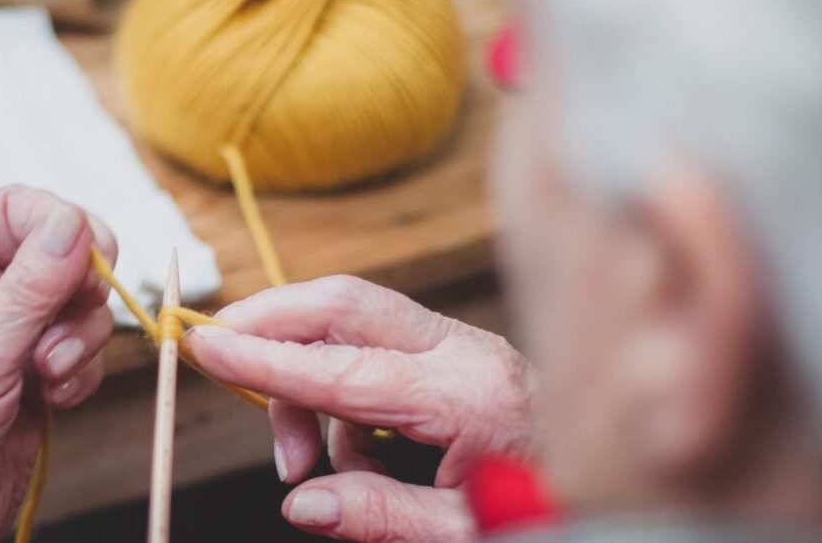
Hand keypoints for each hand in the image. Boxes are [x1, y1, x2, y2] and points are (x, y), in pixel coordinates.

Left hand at [0, 186, 116, 541]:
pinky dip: (81, 372)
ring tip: (48, 375)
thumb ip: (29, 288)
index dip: (57, 221)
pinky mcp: (38, 370)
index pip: (11, 209)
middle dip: (76, 288)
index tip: (90, 252)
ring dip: (79, 339)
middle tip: (74, 315)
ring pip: (79, 302)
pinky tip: (53, 399)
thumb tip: (71, 224)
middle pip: (57, 251)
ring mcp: (10, 333)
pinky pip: (85, 347)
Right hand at [186, 276, 535, 541]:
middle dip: (271, 319)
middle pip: (346, 302)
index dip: (265, 359)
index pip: (345, 369)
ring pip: (353, 314)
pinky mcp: (454, 350)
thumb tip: (302, 502)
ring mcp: (461, 343)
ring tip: (301, 460)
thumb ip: (383, 517)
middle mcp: (464, 351)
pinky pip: (371, 345)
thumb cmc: (551, 507)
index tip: (204, 346)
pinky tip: (350, 460)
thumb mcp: (467, 535)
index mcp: (470, 398)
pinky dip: (337, 392)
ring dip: (303, 372)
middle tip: (219, 353)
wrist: (616, 485)